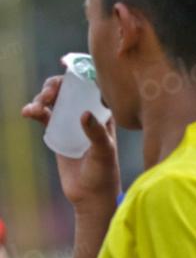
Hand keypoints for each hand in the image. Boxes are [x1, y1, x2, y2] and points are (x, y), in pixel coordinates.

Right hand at [21, 75, 120, 209]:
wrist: (90, 196)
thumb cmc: (104, 173)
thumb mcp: (104, 153)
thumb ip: (96, 133)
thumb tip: (84, 114)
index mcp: (104, 114)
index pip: (93, 86)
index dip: (80, 70)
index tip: (65, 62)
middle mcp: (88, 114)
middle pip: (69, 89)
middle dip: (56, 85)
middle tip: (49, 94)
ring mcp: (71, 122)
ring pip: (54, 100)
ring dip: (42, 97)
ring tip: (37, 108)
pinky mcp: (56, 131)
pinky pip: (43, 114)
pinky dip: (34, 110)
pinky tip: (28, 112)